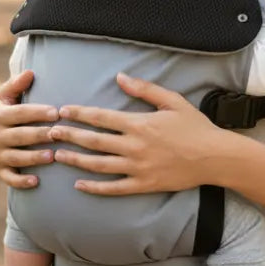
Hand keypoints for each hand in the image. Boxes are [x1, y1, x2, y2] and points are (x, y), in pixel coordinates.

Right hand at [0, 70, 57, 188]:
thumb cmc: (4, 113)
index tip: (57, 112)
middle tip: (59, 134)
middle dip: (39, 135)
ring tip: (52, 156)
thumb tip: (30, 72)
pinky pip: (9, 178)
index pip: (20, 113)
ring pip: (16, 157)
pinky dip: (21, 181)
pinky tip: (36, 181)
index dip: (38, 112)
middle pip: (20, 136)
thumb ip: (16, 85)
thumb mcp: (5, 97)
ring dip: (33, 158)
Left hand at [49, 73, 222, 195]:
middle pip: (94, 141)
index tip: (63, 110)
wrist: (215, 157)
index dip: (79, 113)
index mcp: (139, 124)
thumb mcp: (172, 100)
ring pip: (99, 165)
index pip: (101, 117)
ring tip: (57, 156)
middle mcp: (134, 146)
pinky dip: (95, 187)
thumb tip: (120, 77)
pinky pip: (114, 188)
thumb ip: (144, 89)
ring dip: (76, 160)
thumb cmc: (194, 126)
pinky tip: (79, 185)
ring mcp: (138, 168)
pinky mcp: (144, 184)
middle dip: (69, 136)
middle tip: (49, 132)